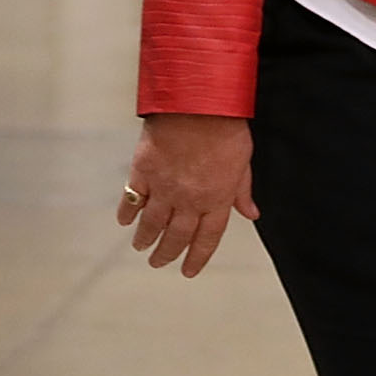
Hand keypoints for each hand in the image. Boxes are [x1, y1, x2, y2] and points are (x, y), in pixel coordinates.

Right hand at [122, 113, 257, 276]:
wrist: (198, 104)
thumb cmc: (224, 127)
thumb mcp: (243, 161)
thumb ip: (242, 191)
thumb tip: (251, 213)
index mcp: (216, 199)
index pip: (206, 239)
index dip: (197, 257)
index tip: (189, 271)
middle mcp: (189, 200)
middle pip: (176, 237)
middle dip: (167, 254)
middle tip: (158, 262)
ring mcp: (164, 188)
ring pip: (151, 224)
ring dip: (145, 239)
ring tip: (141, 247)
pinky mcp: (143, 172)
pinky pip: (132, 199)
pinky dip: (127, 212)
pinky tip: (124, 221)